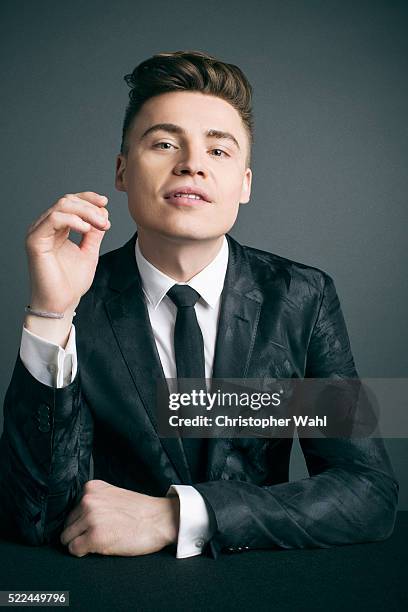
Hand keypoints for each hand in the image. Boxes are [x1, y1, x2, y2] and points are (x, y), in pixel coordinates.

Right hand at [25, 191, 109, 313]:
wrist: (62, 304)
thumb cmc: (71, 283)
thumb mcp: (89, 252)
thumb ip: (94, 233)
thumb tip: (102, 214)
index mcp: (56, 228)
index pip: (70, 202)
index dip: (88, 199)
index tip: (105, 203)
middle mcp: (45, 227)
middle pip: (67, 201)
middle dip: (90, 206)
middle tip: (106, 222)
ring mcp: (38, 232)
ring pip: (61, 206)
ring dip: (86, 212)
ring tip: (100, 225)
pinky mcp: (35, 241)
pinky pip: (54, 219)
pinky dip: (73, 220)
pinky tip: (86, 229)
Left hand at [60, 480, 179, 557]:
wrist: (161, 519)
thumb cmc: (140, 511)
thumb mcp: (113, 494)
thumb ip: (94, 500)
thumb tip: (76, 517)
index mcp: (91, 488)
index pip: (72, 510)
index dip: (83, 521)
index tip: (98, 524)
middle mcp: (88, 500)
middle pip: (68, 525)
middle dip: (80, 533)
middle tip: (102, 534)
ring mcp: (90, 518)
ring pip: (67, 539)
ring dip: (81, 543)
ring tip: (103, 539)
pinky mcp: (94, 537)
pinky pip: (74, 550)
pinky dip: (84, 553)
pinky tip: (101, 547)